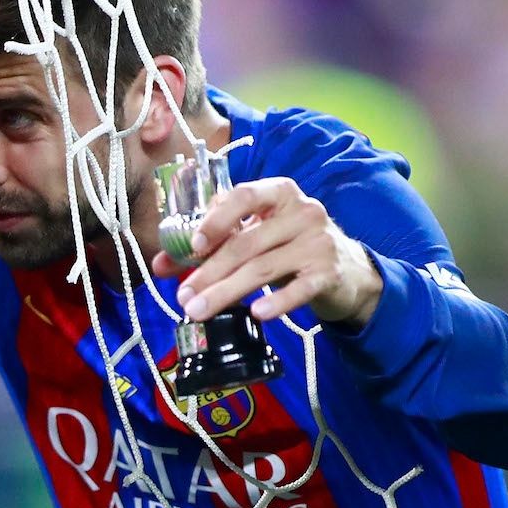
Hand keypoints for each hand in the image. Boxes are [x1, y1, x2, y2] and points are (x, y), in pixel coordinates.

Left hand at [153, 177, 382, 326]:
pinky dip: (277, 302)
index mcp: (278, 192)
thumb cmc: (289, 248)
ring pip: (264, 267)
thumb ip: (210, 246)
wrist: (346, 271)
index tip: (191, 246)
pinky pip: (299, 289)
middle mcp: (302, 210)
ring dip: (227, 292)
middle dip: (210, 271)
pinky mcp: (329, 272)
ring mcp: (318, 241)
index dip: (215, 219)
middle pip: (247, 242)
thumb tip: (160, 263)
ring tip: (199, 311)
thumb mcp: (254, 239)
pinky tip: (257, 314)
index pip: (244, 195)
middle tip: (184, 297)